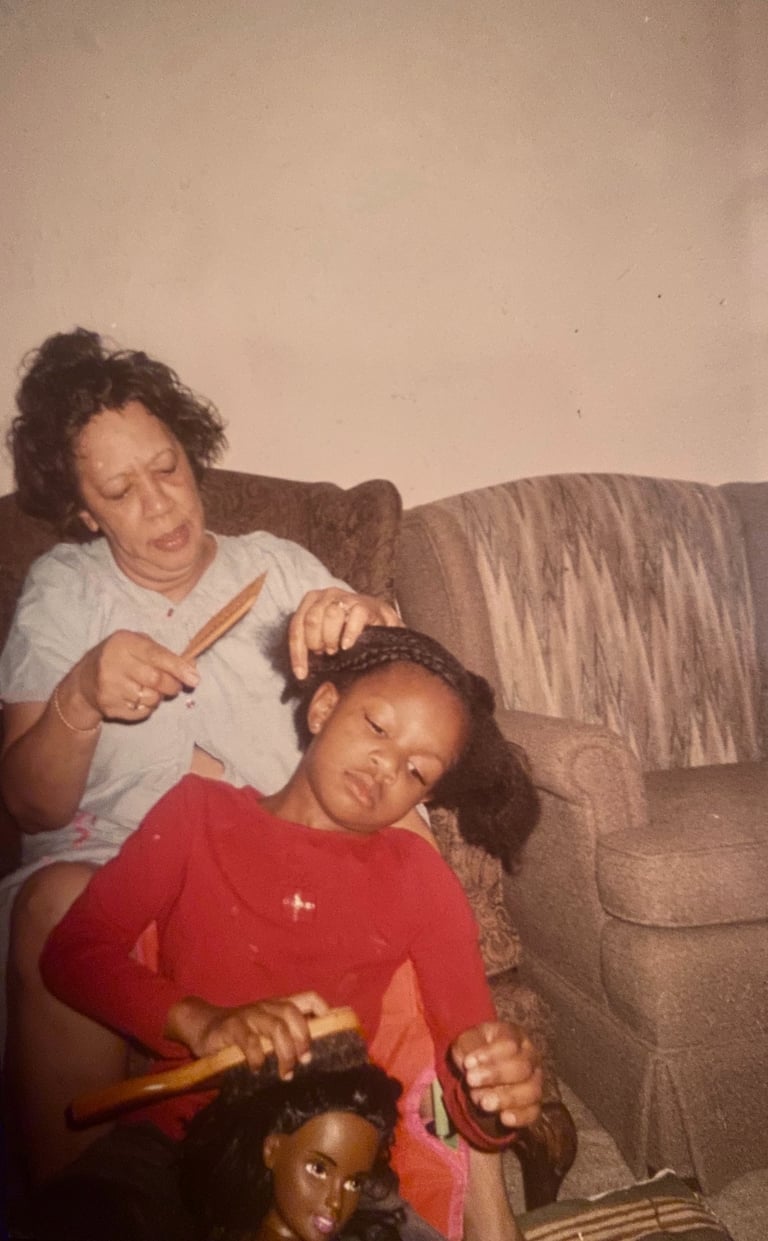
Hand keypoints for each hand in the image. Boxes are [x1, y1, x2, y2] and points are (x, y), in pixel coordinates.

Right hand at [74, 630, 199, 723]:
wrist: (84, 682)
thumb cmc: (119, 658)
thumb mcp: (137, 645)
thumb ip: (164, 653)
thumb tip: (192, 668)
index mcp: (122, 643)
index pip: (156, 655)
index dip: (177, 667)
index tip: (194, 678)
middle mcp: (113, 664)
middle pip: (156, 680)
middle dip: (173, 685)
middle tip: (175, 685)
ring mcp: (109, 688)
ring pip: (151, 699)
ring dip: (159, 696)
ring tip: (150, 689)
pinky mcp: (109, 707)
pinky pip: (142, 712)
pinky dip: (148, 707)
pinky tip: (138, 698)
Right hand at [165, 991, 330, 1078]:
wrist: (203, 1027)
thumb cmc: (241, 1036)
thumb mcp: (265, 1034)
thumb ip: (284, 1040)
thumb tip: (312, 1061)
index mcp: (278, 1006)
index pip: (307, 998)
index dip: (323, 1009)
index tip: (333, 1029)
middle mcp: (266, 1006)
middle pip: (293, 1014)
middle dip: (304, 1038)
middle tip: (306, 1062)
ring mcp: (249, 1015)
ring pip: (276, 1026)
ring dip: (285, 1052)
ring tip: (285, 1074)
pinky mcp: (231, 1026)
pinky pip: (249, 1040)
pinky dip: (257, 1057)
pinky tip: (257, 1070)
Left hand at [289, 588, 401, 678]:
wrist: (376, 618)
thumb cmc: (346, 628)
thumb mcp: (323, 632)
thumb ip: (310, 642)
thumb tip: (301, 670)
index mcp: (311, 601)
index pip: (297, 626)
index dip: (297, 652)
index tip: (301, 674)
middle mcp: (326, 595)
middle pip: (312, 620)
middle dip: (315, 642)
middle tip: (323, 653)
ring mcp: (346, 598)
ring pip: (331, 615)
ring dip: (331, 638)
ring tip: (335, 650)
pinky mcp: (364, 605)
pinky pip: (354, 618)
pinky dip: (349, 634)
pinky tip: (347, 645)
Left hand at [451, 1021, 542, 1128]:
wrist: (479, 1073)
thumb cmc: (475, 1051)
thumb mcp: (466, 1042)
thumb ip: (467, 1047)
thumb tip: (469, 1063)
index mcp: (514, 1036)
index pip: (509, 1044)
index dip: (488, 1055)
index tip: (467, 1064)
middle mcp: (530, 1058)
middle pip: (522, 1067)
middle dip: (496, 1075)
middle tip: (471, 1081)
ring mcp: (535, 1082)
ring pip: (531, 1091)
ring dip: (506, 1098)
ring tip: (483, 1103)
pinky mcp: (533, 1105)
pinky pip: (533, 1112)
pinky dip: (520, 1116)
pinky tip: (503, 1118)